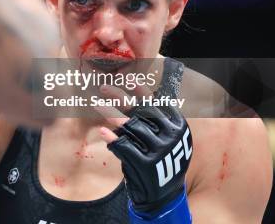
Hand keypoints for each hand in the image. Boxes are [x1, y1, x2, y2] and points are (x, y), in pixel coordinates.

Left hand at [95, 84, 192, 214]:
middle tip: (103, 88)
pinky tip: (102, 131)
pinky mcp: (146, 165)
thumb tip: (135, 93)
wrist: (165, 194)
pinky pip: (124, 146)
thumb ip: (155, 119)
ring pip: (130, 126)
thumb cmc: (161, 160)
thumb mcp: (167, 138)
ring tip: (96, 105)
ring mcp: (160, 151)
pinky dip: (112, 138)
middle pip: (140, 110)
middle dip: (119, 96)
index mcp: (178, 126)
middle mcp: (171, 136)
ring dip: (110, 113)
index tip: (128, 79)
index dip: (142, 91)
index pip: (158, 103)